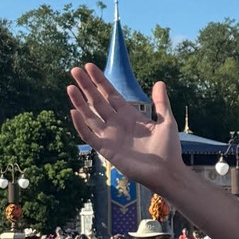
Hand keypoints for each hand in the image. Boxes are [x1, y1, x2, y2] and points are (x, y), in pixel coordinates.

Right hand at [67, 68, 183, 190]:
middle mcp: (117, 123)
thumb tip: (159, 82)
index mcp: (129, 115)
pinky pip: (89, 135)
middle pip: (97, 101)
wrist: (166, 172)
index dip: (100, 81)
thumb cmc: (168, 149)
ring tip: (70, 87)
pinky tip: (74, 112)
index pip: (110, 94)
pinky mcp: (106, 149)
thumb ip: (161, 103)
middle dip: (86, 86)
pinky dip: (81, 125)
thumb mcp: (166, 121)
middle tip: (74, 70)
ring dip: (80, 102)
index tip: (89, 66)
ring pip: (90, 115)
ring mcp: (110, 136)